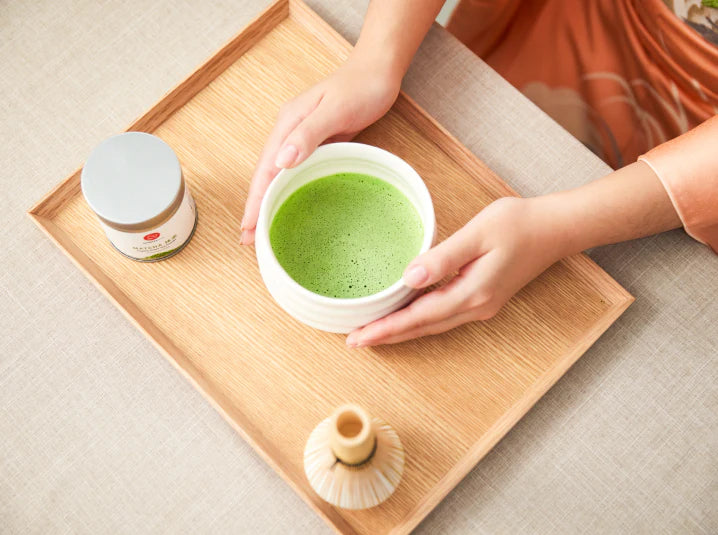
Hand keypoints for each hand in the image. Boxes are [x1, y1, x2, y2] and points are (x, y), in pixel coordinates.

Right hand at [240, 56, 400, 243]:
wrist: (377, 72)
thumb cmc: (360, 88)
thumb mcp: (335, 110)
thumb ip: (308, 134)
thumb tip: (281, 161)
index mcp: (288, 125)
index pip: (265, 170)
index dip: (255, 200)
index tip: (248, 228)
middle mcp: (290, 133)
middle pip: (266, 176)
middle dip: (255, 207)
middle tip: (249, 241)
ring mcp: (303, 139)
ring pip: (280, 177)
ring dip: (269, 202)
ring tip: (262, 231)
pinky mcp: (318, 144)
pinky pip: (298, 173)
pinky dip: (288, 192)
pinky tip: (288, 206)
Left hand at [346, 197, 569, 346]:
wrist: (554, 228)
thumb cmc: (517, 224)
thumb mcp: (477, 234)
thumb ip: (442, 258)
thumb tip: (408, 279)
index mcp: (471, 293)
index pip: (417, 318)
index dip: (385, 329)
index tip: (358, 339)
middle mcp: (475, 306)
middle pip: (422, 328)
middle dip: (387, 336)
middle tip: (354, 341)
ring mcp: (481, 305)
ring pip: (432, 325)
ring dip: (402, 330)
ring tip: (373, 333)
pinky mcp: (483, 297)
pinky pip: (443, 315)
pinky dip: (419, 320)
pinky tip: (406, 315)